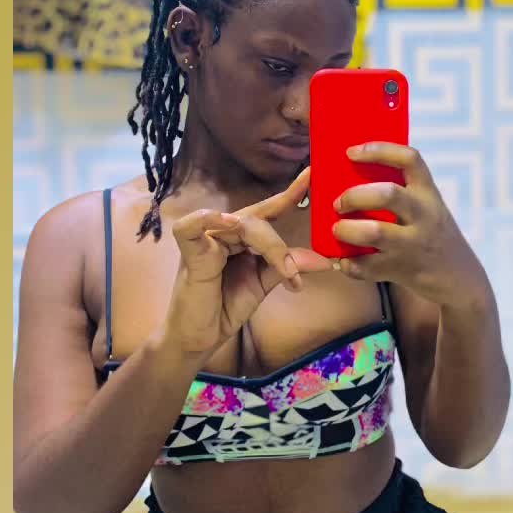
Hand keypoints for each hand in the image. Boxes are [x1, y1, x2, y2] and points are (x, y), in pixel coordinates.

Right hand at [165, 167, 331, 357]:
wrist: (200, 339)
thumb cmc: (226, 307)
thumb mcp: (263, 284)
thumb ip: (287, 267)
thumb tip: (324, 260)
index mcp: (242, 238)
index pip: (268, 210)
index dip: (290, 193)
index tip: (313, 173)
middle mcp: (224, 233)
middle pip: (258, 220)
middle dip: (280, 246)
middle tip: (293, 276)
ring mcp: (206, 240)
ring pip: (240, 224)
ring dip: (267, 247)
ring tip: (282, 272)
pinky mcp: (189, 253)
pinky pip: (192, 226)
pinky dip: (208, 219)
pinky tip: (228, 222)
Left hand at [332, 144, 489, 310]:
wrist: (460, 278)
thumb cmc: (432, 233)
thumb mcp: (428, 206)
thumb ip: (402, 191)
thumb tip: (352, 175)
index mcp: (428, 193)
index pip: (409, 160)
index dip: (379, 150)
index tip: (351, 152)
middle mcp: (424, 216)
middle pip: (388, 194)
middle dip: (355, 196)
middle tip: (339, 203)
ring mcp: (413, 244)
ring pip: (375, 232)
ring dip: (348, 230)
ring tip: (336, 230)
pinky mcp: (402, 270)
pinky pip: (368, 267)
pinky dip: (350, 264)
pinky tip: (345, 260)